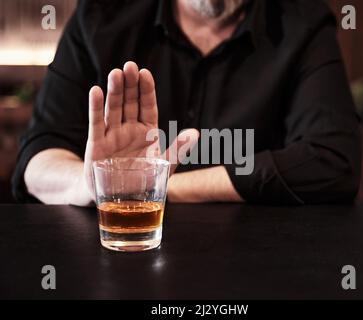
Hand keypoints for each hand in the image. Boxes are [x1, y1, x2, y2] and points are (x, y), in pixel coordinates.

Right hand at [84, 61, 197, 199]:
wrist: (119, 201)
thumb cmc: (142, 182)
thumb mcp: (163, 166)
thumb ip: (178, 150)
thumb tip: (195, 133)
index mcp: (146, 132)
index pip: (147, 106)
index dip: (146, 90)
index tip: (145, 73)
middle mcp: (129, 130)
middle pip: (129, 103)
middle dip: (130, 85)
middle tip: (129, 66)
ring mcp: (112, 136)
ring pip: (114, 110)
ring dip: (114, 92)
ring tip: (116, 73)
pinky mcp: (97, 145)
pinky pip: (97, 125)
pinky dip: (96, 108)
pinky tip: (96, 91)